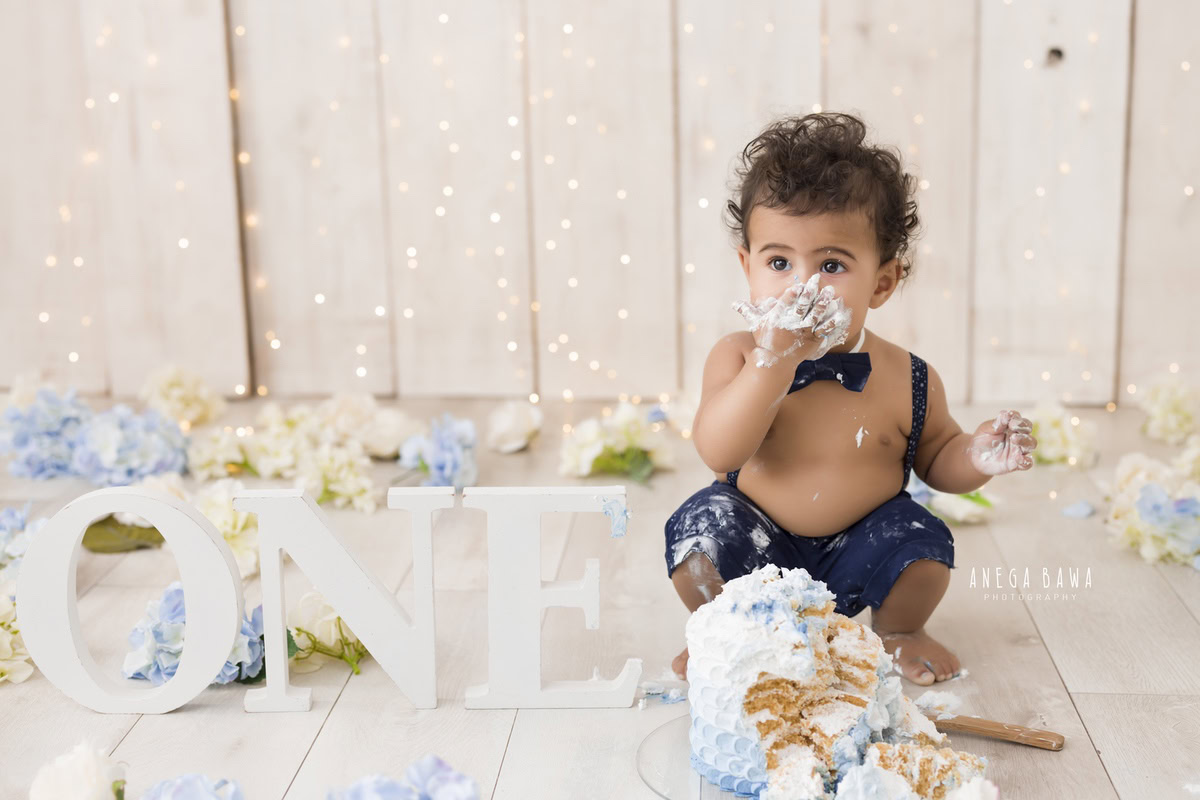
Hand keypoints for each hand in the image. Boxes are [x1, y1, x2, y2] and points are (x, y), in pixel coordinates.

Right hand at [732, 275, 850, 365]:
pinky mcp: (813, 341)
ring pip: (816, 316)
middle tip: (817, 280)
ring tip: (830, 292)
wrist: (775, 363)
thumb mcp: (756, 325)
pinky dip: (833, 321)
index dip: (793, 294)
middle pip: (803, 307)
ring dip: (824, 303)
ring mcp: (803, 333)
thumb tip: (734, 303)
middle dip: (810, 293)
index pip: (785, 304)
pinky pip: (825, 329)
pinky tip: (840, 312)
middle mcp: (792, 325)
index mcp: (779, 319)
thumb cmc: (765, 340)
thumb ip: (748, 311)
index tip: (799, 285)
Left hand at [967, 410, 1036, 474]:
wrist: (974, 457)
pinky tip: (1020, 460)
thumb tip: (1005, 415)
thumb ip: (996, 423)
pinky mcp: (1016, 463)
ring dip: (1025, 441)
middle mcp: (1019, 437)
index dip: (1017, 419)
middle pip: (1028, 430)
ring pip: (1031, 444)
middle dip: (1023, 428)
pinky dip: (1026, 462)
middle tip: (1013, 427)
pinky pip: (1027, 463)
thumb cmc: (982, 439)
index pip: (1021, 420)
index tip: (1009, 418)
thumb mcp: (986, 429)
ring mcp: (1018, 450)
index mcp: (1012, 426)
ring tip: (1014, 440)